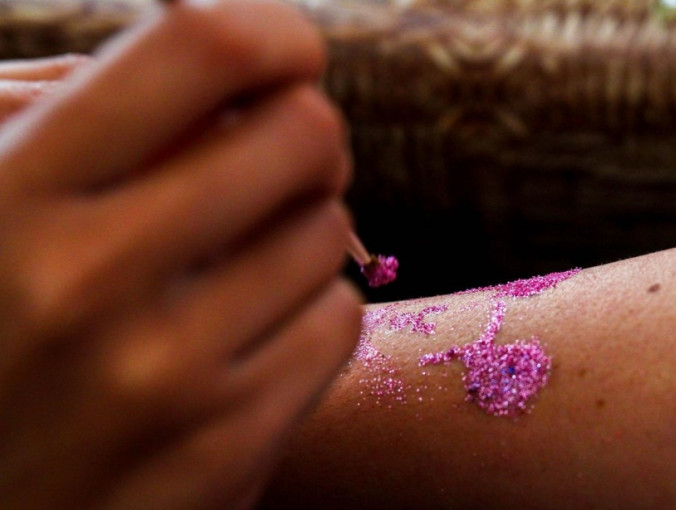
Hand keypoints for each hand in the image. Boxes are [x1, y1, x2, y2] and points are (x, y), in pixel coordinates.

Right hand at [0, 1, 360, 508]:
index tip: (282, 53)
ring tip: (239, 257)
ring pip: (330, 231)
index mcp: (10, 193)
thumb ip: (84, 118)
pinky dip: (307, 309)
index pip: (205, 44)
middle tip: (276, 158)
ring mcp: (167, 378)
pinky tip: (249, 328)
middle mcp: (86, 284)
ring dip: (299, 228)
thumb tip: (234, 69)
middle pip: (304, 133)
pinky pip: (337, 319)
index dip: (272, 31)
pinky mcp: (228, 447)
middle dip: (302, 135)